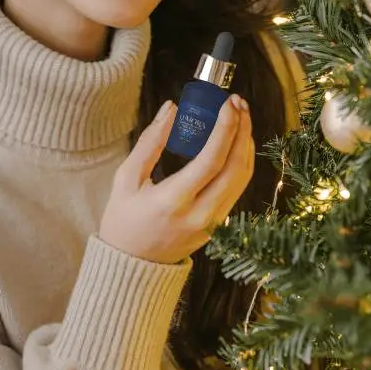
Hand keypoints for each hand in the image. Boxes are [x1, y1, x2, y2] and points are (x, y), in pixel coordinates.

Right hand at [99, 95, 254, 264]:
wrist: (131, 266)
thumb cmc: (124, 220)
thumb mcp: (126, 178)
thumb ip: (150, 142)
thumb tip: (171, 108)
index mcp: (173, 202)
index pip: (211, 160)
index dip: (225, 129)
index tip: (228, 104)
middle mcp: (199, 214)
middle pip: (236, 168)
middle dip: (243, 130)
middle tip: (238, 103)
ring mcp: (212, 223)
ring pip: (243, 179)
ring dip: (246, 144)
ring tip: (240, 117)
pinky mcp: (218, 226)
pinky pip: (237, 189)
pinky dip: (241, 162)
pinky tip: (235, 142)